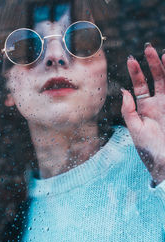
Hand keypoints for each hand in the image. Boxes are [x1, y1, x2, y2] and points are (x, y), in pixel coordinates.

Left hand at [121, 43, 164, 184]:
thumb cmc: (149, 149)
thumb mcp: (135, 130)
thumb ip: (128, 111)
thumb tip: (123, 91)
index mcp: (145, 108)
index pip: (140, 86)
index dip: (136, 73)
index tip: (131, 59)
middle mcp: (158, 103)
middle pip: (155, 79)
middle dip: (151, 64)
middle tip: (148, 48)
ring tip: (163, 53)